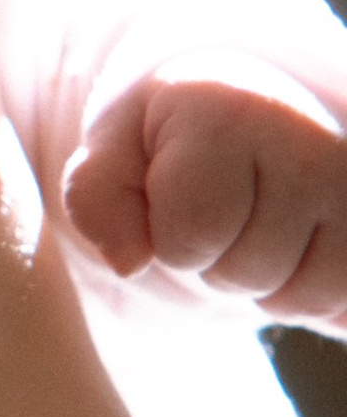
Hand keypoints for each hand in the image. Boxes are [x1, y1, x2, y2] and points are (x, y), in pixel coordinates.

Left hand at [63, 48, 346, 325]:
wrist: (254, 111)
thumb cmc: (172, 136)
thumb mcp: (115, 148)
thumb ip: (94, 195)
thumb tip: (128, 261)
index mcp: (229, 108)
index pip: (192, 232)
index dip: (167, 232)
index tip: (175, 189)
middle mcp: (311, 139)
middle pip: (243, 273)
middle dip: (214, 260)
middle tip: (222, 206)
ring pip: (295, 298)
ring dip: (261, 281)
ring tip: (258, 221)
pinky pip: (337, 308)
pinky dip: (306, 295)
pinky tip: (297, 246)